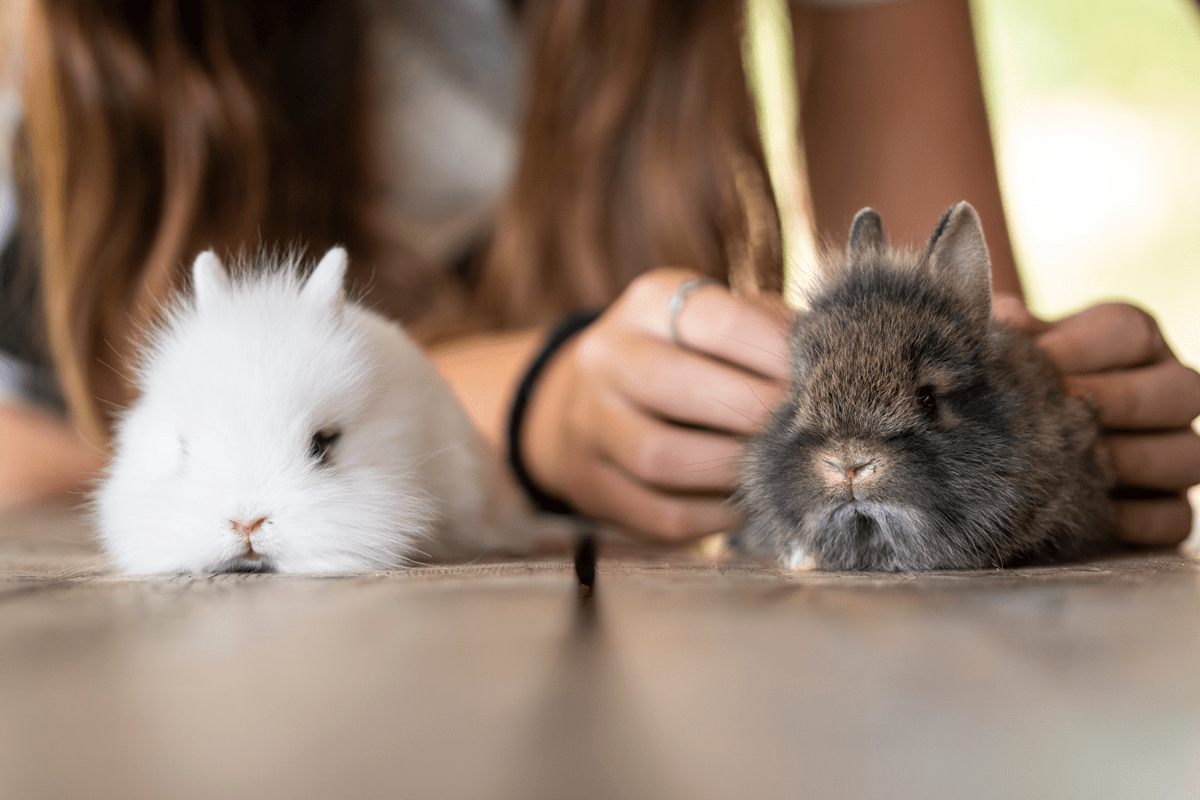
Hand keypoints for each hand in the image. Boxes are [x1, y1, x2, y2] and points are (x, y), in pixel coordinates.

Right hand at [522, 269, 793, 540]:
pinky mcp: (588, 482)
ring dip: (731, 471)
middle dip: (757, 415)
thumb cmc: (682, 356)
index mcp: (648, 305)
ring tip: (777, 472)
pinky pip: (658, 513)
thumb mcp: (713, 323)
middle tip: (810, 433)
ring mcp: (588, 422)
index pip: (717, 321)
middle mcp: (607, 357)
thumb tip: (830, 366)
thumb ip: (766, 332)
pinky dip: (712, 518)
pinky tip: (743, 506)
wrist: (584, 398)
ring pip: (661, 457)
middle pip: (682, 389)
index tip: (819, 378)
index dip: (776, 352)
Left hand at [995, 296, 1199, 546]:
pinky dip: (1136, 520)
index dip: (1080, 344)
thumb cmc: (1011, 387)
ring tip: (1068, 466)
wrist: (1005, 449)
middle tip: (1060, 412)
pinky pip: (1175, 518)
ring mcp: (1176, 451)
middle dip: (1118, 400)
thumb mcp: (1010, 354)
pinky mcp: (1169, 508)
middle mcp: (1168, 392)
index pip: (1128, 329)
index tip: (1032, 360)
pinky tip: (1084, 514)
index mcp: (1130, 342)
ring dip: (1129, 461)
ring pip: (1189, 455)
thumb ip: (1009, 333)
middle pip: (1181, 389)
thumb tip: (1003, 318)